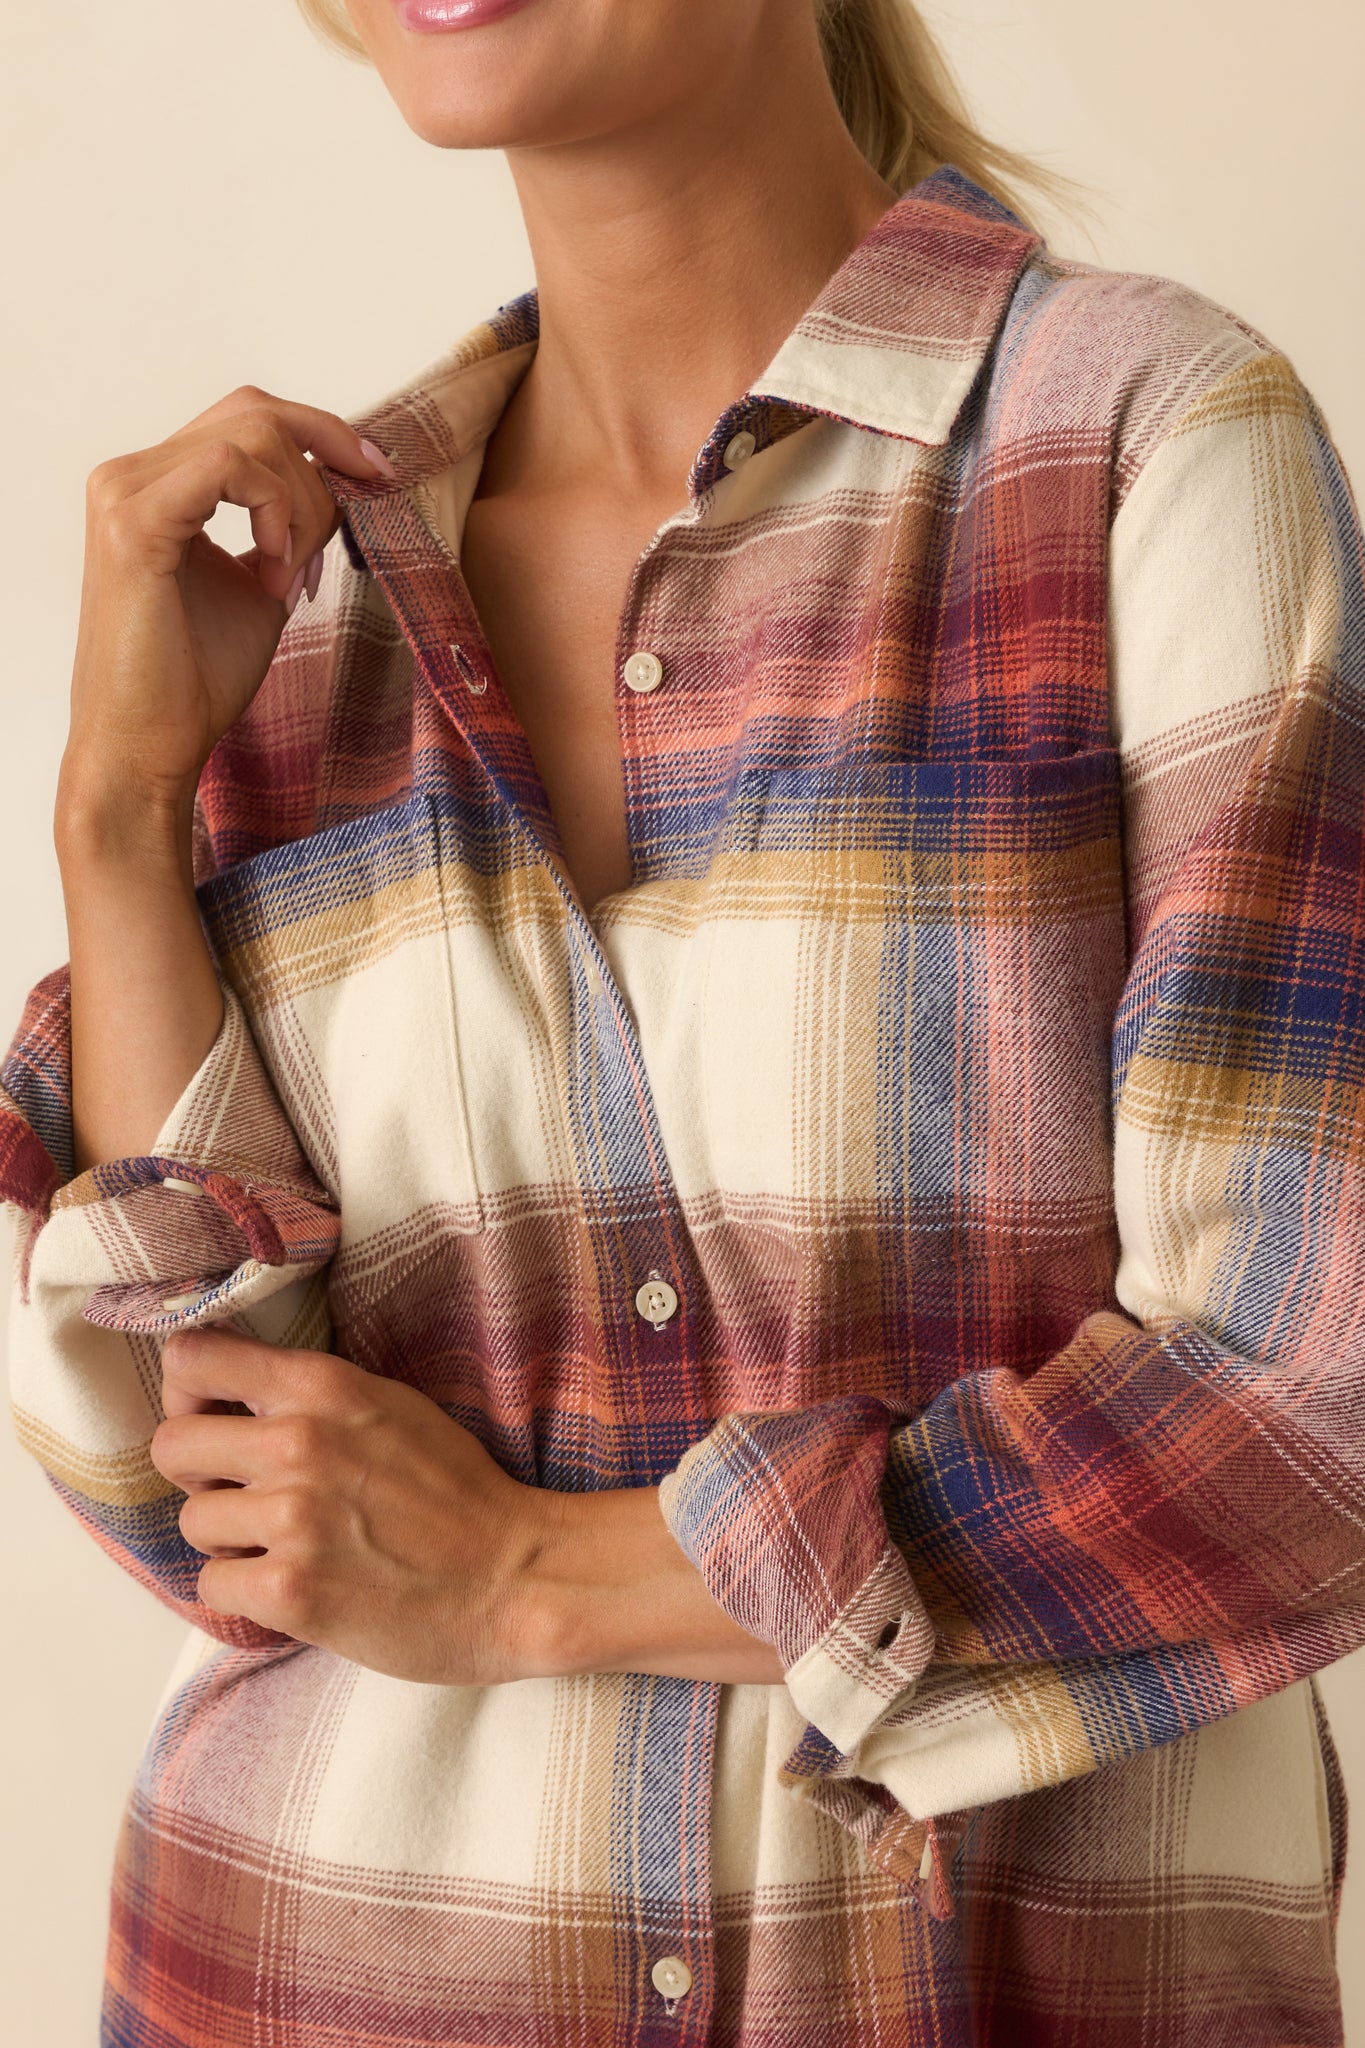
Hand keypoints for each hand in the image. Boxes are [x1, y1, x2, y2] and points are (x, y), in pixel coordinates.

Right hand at [59, 387, 394, 827]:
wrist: (148, 748)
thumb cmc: (195, 683)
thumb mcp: (259, 589)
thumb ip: (284, 536)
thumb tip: (335, 499)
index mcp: (156, 486)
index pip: (247, 421)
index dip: (321, 434)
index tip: (378, 474)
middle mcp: (130, 476)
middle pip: (254, 411)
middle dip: (327, 451)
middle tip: (372, 497)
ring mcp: (125, 493)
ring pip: (250, 434)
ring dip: (303, 499)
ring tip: (297, 571)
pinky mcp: (135, 523)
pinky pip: (230, 467)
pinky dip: (275, 508)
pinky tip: (278, 567)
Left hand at [151, 1326, 547, 1684]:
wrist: (516, 1577)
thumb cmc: (459, 1495)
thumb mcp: (391, 1407)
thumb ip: (311, 1396)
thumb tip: (231, 1398)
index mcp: (322, 1387)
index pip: (191, 1359)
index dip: (189, 1394)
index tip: (213, 1420)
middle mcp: (299, 1442)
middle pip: (170, 1444)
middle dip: (202, 1475)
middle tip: (248, 1496)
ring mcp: (293, 1518)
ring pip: (192, 1521)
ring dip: (230, 1540)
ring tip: (288, 1547)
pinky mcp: (291, 1590)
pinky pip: (212, 1585)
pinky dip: (246, 1592)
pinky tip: (297, 1586)